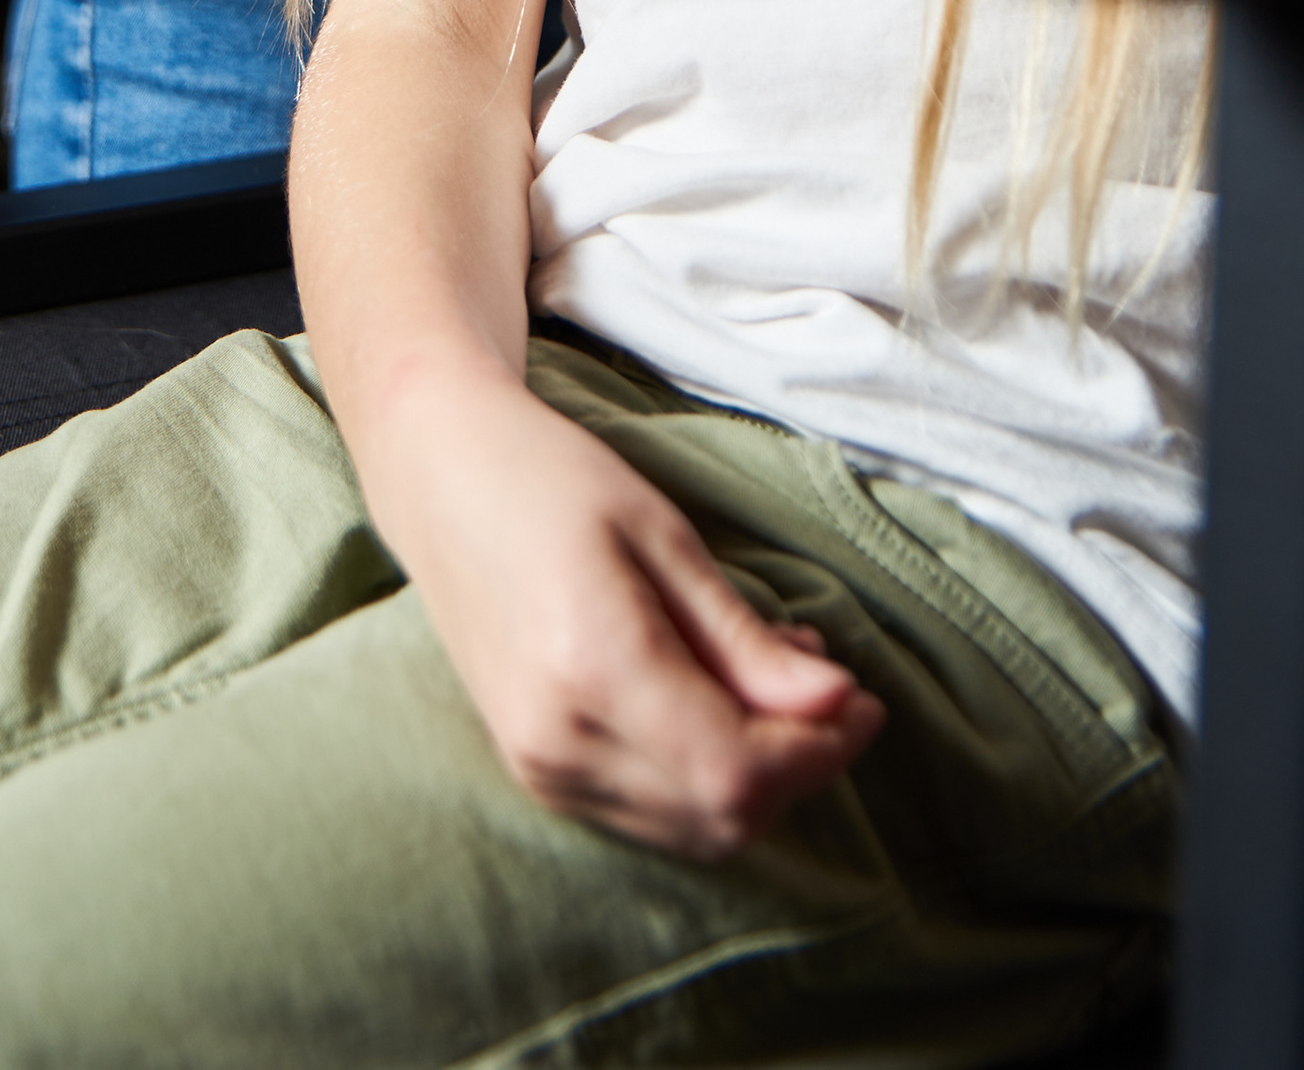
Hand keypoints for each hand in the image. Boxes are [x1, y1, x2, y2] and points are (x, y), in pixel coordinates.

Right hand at [382, 362, 881, 856]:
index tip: (865, 699)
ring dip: (758, 774)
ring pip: (690, 827)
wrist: (439, 476)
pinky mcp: (535, 767)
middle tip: (837, 689)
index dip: (819, 751)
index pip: (736, 769)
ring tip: (782, 681)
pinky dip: (706, 776)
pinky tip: (725, 702)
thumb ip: (743, 637)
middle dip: (801, 767)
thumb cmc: (550, 476)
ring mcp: (539, 765)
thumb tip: (836, 703)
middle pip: (721, 815)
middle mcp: (558, 740)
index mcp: (591, 667)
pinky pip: (649, 811)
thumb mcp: (661, 534)